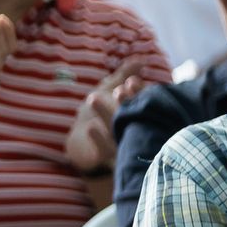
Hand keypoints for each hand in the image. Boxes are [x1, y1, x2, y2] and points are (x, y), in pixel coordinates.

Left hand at [64, 56, 149, 174]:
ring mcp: (127, 153)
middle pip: (135, 122)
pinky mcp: (111, 165)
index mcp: (143, 121)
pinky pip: (108, 155)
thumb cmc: (105, 115)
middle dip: (127, 106)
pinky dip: (100, 142)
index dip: (139, 95)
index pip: (145, 108)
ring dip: (109, 118)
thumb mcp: (114, 91)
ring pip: (119, 136)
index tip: (132, 82)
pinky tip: (91, 128)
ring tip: (94, 98)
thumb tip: (140, 61)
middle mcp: (139, 138)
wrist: (80, 146)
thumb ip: (126, 76)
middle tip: (119, 91)